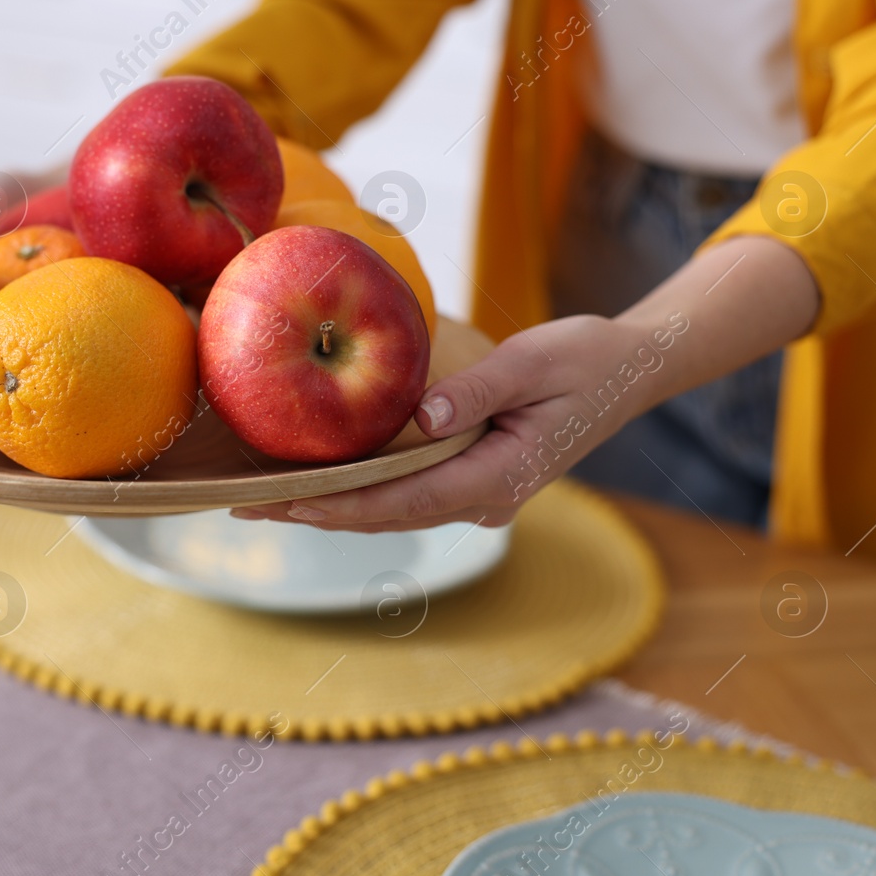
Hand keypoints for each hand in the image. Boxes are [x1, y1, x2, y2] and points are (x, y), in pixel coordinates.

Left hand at [231, 313, 668, 530]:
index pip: (404, 502)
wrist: (633, 369)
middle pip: (387, 516)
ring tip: (263, 502)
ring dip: (331, 509)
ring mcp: (482, 495)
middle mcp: (487, 498)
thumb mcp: (536, 360)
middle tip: (242, 508)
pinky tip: (318, 484)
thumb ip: (479, 389)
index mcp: (501, 476)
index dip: (339, 507)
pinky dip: (360, 492)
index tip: (283, 504)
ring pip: (394, 511)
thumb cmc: (586, 358)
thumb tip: (425, 418)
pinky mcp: (476, 479)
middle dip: (315, 514)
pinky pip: (408, 494)